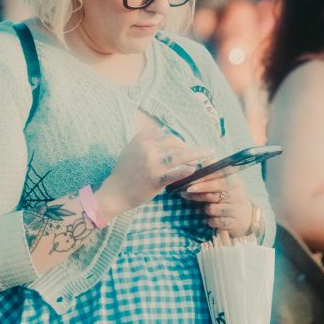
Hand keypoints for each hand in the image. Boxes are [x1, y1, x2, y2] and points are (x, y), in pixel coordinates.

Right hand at [97, 130, 211, 219]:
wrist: (115, 192)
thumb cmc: (124, 172)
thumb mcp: (130, 149)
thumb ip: (145, 140)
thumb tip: (160, 131)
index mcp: (141, 140)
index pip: (166, 136)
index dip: (179, 142)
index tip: (186, 147)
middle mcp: (147, 149)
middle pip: (175, 144)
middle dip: (189, 148)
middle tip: (203, 151)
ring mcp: (152, 165)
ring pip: (179, 157)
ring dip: (196, 154)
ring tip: (209, 153)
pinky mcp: (155, 179)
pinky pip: (174, 174)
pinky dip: (185, 171)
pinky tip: (194, 169)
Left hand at [180, 172, 252, 237]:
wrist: (245, 217)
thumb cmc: (227, 198)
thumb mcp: (222, 184)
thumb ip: (208, 176)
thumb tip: (190, 167)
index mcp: (233, 179)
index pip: (219, 173)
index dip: (203, 175)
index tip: (189, 178)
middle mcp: (237, 192)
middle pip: (215, 189)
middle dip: (198, 191)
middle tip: (186, 192)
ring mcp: (237, 207)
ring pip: (212, 208)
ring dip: (206, 209)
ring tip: (207, 209)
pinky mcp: (235, 222)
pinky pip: (216, 221)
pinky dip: (211, 221)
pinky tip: (212, 220)